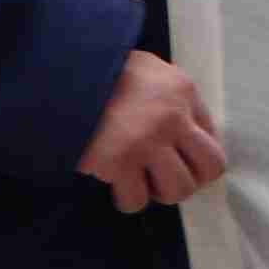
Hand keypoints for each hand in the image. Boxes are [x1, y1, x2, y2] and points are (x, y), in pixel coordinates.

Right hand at [80, 48, 224, 211]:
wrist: (55, 77)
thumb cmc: (99, 71)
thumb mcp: (147, 68)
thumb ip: (170, 94)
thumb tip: (187, 127)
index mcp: (183, 90)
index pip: (212, 136)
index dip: (195, 155)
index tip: (177, 158)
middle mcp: (173, 118)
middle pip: (210, 168)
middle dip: (190, 178)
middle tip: (164, 175)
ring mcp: (147, 143)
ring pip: (179, 190)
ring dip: (159, 192)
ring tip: (141, 180)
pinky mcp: (118, 164)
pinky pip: (136, 200)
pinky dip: (127, 199)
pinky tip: (116, 186)